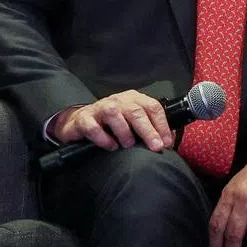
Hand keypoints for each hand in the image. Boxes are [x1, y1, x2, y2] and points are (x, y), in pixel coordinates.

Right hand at [50, 90, 174, 153]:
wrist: (79, 123)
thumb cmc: (110, 125)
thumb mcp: (132, 124)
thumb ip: (150, 129)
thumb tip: (168, 141)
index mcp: (133, 99)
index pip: (152, 107)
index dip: (162, 125)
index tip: (167, 143)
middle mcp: (117, 101)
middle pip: (135, 111)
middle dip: (147, 130)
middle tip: (155, 147)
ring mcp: (99, 108)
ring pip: (113, 114)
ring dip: (124, 131)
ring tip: (128, 145)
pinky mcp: (83, 118)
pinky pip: (93, 126)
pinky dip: (103, 138)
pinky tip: (110, 146)